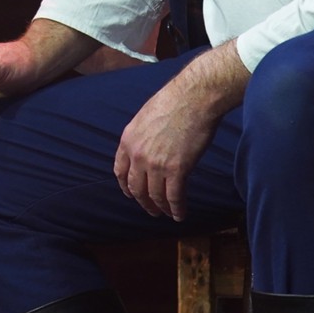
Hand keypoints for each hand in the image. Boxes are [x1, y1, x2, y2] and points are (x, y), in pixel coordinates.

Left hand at [112, 41, 247, 219]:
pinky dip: (176, 209)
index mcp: (128, 140)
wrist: (193, 98)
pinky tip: (179, 215)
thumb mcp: (145, 118)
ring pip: (155, 196)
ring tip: (166, 214)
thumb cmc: (174, 102)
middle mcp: (138, 155)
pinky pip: (174, 197)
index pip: (120, 171)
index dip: (126, 186)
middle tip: (151, 210)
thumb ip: (142, 137)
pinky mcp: (177, 170)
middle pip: (136, 188)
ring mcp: (156, 164)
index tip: (131, 194)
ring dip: (160, 208)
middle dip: (143, 202)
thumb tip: (148, 148)